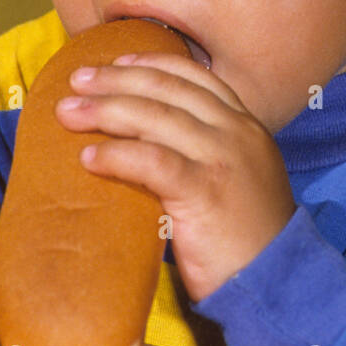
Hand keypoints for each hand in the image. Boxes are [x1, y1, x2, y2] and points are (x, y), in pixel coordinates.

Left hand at [55, 53, 296, 300]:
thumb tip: (144, 140)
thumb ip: (204, 153)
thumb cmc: (247, 240)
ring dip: (106, 110)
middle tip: (77, 80)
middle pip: (169, 89)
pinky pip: (153, 162)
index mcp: (246, 126)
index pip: (196, 77)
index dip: (153, 64)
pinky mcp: (207, 192)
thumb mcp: (236, 179)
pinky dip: (117, 155)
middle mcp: (238, 133)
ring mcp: (224, 159)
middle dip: (117, 80)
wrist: (277, 283)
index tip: (116, 63)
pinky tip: (89, 158)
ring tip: (68, 113)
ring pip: (157, 117)